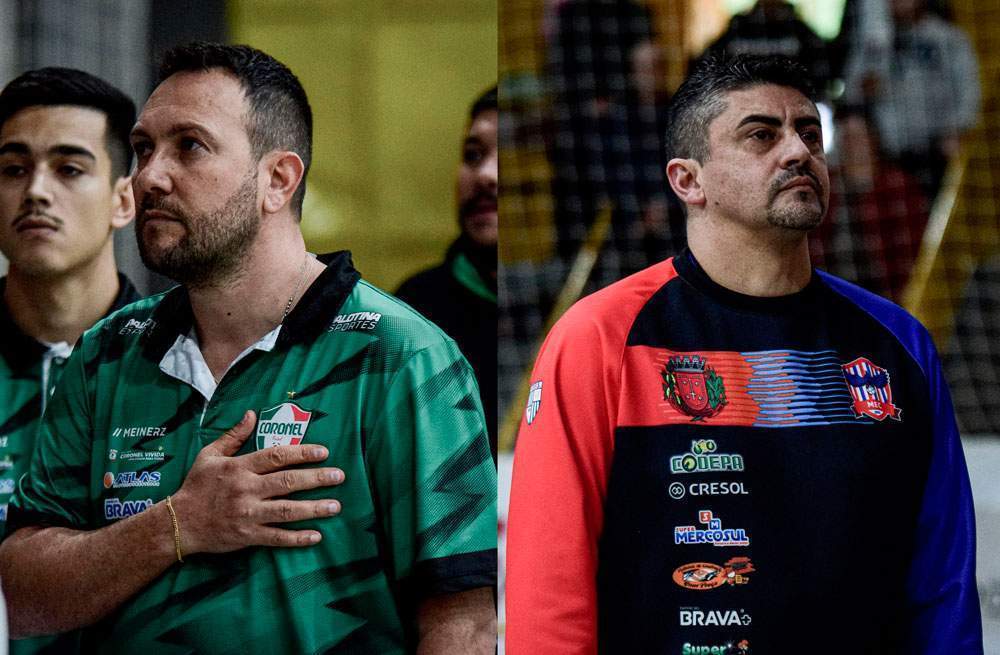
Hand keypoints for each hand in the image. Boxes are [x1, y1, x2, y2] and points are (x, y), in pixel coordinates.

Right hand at [170, 410, 343, 554]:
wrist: (178, 523)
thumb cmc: (196, 486)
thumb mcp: (209, 455)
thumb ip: (233, 435)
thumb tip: (251, 414)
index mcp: (239, 467)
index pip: (276, 456)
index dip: (302, 453)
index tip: (324, 452)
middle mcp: (246, 490)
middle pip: (287, 482)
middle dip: (316, 479)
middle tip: (340, 476)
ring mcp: (247, 514)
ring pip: (286, 511)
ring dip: (313, 509)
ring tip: (336, 506)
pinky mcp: (247, 536)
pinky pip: (276, 538)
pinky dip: (297, 537)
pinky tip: (316, 535)